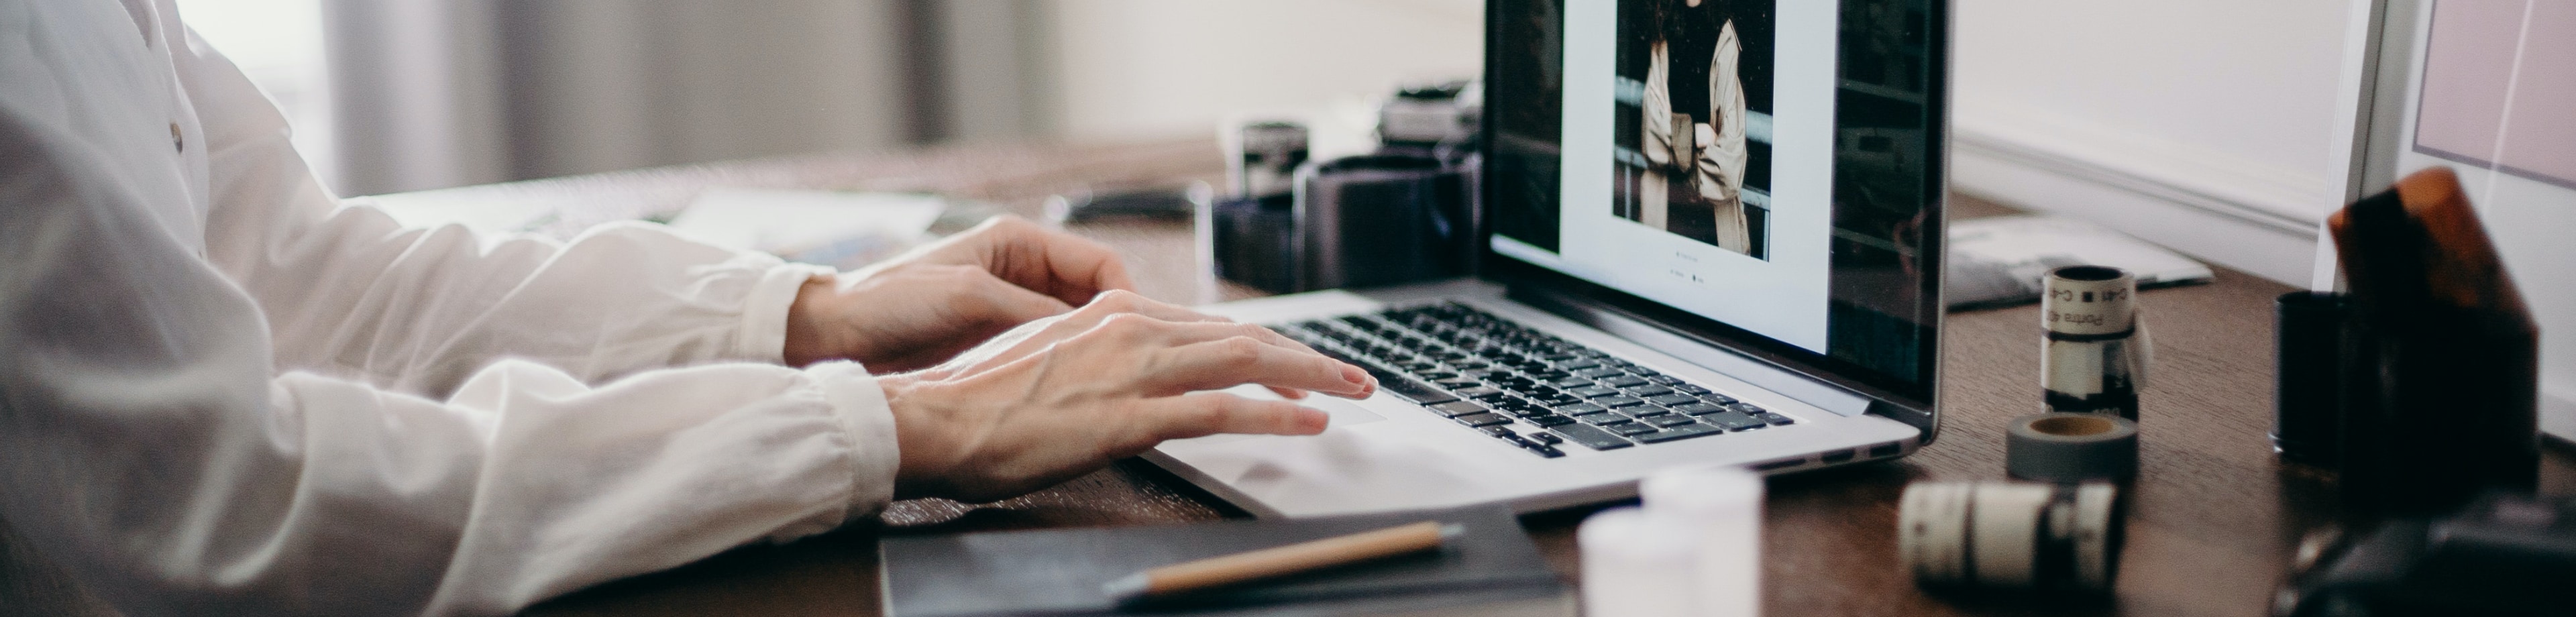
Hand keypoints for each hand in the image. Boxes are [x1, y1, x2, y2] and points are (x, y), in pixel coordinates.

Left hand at [784, 216, 1134, 370]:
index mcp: (1018, 242)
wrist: (836, 335)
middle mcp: (1022, 272)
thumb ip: (1029, 308)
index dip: (1126, 295)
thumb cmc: (890, 300)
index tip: (1138, 331)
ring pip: (1076, 329)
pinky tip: (1075, 390)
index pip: (1099, 263)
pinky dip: (1066, 368)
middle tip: (1137, 362)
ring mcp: (1012, 309)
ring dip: (1093, 351)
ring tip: (1112, 380)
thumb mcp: (968, 295)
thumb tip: (1085, 328)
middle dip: (1118, 327)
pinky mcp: (999, 343)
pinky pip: (1049, 352)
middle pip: (1094, 297)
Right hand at [878, 291, 1377, 501]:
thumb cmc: (981, 401)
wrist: (935, 417)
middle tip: (1353, 374)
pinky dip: (1274, 416)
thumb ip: (1099, 361)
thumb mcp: (1050, 361)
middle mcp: (1132, 329)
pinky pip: (1221, 410)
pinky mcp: (1131, 416)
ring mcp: (1134, 370)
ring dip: (1310, 376)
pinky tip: (1309, 423)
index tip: (1300, 363)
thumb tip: (1130, 379)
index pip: (1209, 325)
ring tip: (1352, 391)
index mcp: (1112, 314)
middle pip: (1242, 336)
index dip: (1265, 345)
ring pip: (1245, 362)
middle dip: (1307, 356)